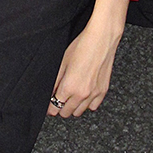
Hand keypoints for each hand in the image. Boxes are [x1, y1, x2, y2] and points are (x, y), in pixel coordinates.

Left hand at [48, 0, 128, 117]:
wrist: (102, 39)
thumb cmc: (82, 46)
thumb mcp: (62, 62)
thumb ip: (55, 81)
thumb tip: (50, 92)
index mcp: (69, 87)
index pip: (54, 108)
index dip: (50, 107)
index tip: (49, 104)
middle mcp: (82, 94)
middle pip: (66, 112)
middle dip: (60, 107)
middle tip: (59, 98)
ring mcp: (94, 94)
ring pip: (79, 112)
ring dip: (73, 106)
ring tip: (71, 96)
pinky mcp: (103, 91)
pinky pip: (93, 107)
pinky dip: (87, 104)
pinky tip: (84, 95)